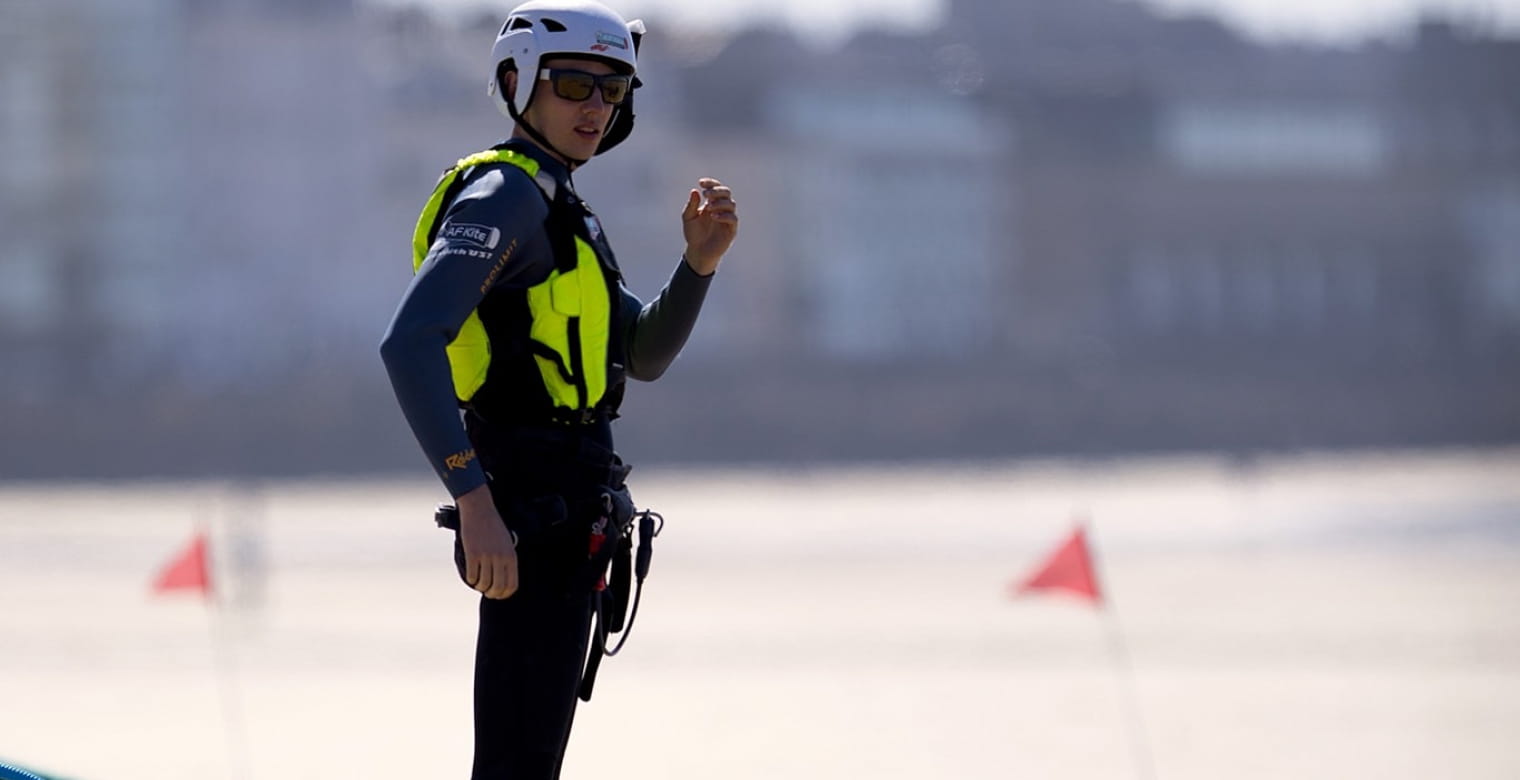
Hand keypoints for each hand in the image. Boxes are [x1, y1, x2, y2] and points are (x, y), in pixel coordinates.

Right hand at [457, 484, 518, 598]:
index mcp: (511, 556)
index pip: (512, 585)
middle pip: (497, 588)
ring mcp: (486, 556)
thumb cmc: (493, 526)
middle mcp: (500, 558)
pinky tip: (471, 576)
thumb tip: (501, 580)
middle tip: (486, 591)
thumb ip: (506, 560)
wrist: (480, 510)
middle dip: (491, 593)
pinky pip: (471, 576)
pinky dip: (470, 580)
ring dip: (479, 587)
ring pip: (483, 584)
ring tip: (478, 583)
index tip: (498, 594)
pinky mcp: (472, 554)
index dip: (504, 594)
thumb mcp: (506, 543)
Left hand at [681, 177, 738, 274]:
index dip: (711, 183)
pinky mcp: (731, 230)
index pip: (716, 188)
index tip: (701, 183)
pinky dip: (724, 215)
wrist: (697, 251)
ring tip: (709, 207)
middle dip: (717, 191)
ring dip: (720, 203)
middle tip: (706, 195)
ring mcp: (727, 218)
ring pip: (731, 204)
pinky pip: (733, 219)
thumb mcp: (688, 218)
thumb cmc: (693, 234)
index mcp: (712, 202)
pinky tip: (714, 217)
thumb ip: (691, 205)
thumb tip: (694, 191)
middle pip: (726, 192)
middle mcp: (722, 208)